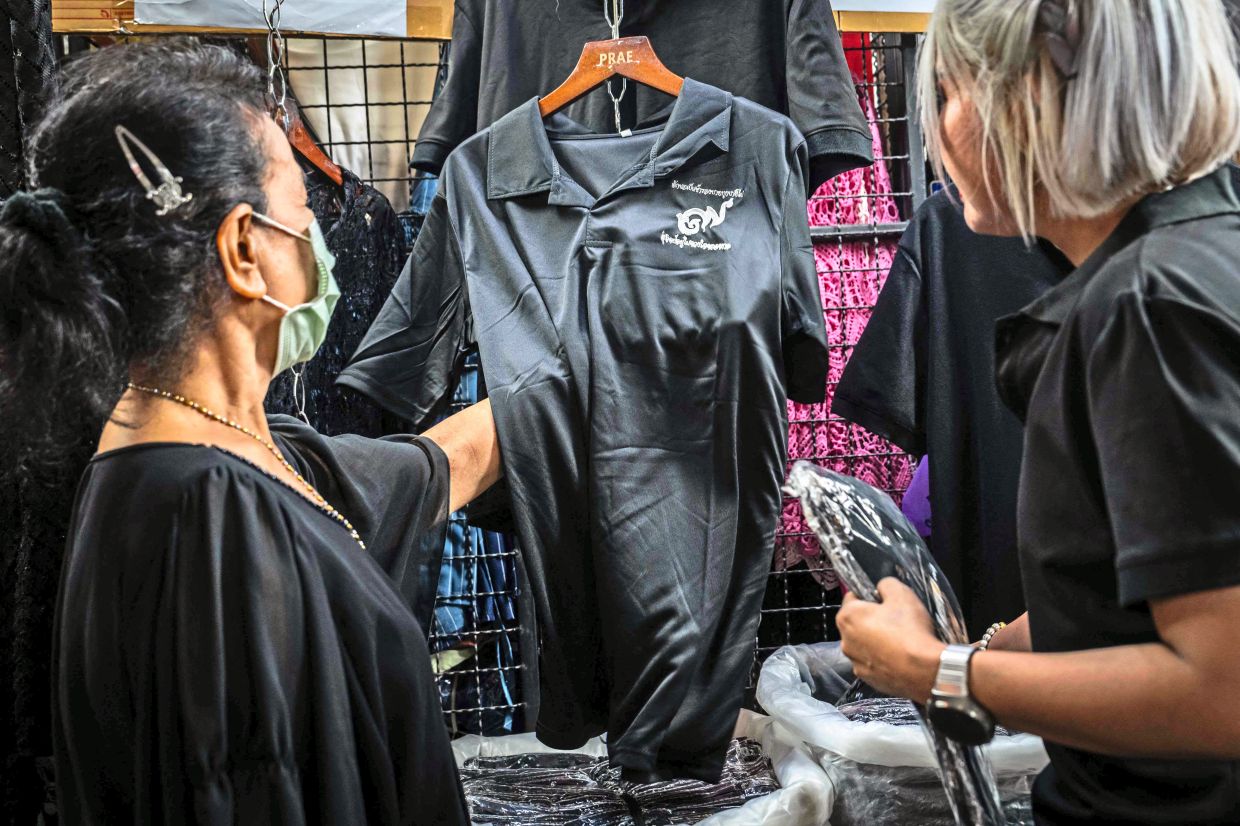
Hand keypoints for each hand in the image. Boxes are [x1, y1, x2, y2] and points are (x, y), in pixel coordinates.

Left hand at [837, 578, 945, 700]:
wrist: (924, 670)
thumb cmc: (911, 632)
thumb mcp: (902, 594)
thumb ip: (886, 584)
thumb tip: (882, 587)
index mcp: (848, 617)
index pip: (851, 597)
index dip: (869, 596)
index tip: (883, 600)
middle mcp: (845, 641)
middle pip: (856, 622)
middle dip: (871, 619)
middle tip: (894, 620)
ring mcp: (855, 662)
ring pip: (863, 644)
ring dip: (876, 640)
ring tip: (899, 640)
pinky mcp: (868, 678)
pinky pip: (872, 663)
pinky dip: (882, 659)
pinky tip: (898, 656)